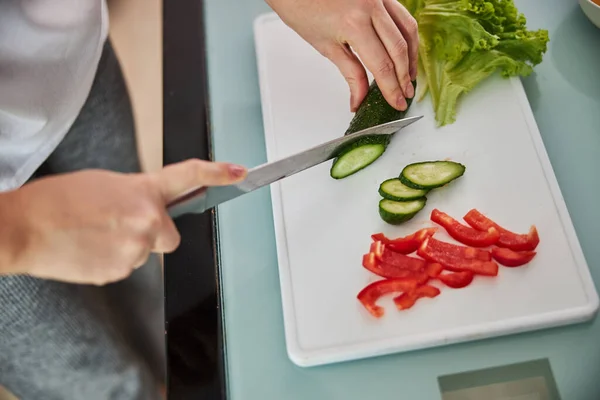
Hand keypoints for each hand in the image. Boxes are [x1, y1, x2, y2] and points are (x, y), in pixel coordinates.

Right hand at [2, 159, 246, 284]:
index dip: (218, 173)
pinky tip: (90, 249)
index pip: (188, 177)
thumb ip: (137, 195)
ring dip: (128, 246)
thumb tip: (147, 208)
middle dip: (154, 233)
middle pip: (170, 236)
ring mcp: (135, 250)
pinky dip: (112, 260)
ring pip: (144, 253)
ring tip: (96, 234)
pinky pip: (126, 267)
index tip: (238, 172)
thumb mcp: (106, 184)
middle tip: (123, 225)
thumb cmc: (58, 200)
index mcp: (143, 191)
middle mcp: (147, 221)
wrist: (26, 227)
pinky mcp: (119, 272)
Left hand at [266, 0, 418, 111]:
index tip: (397, 103)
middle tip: (405, 95)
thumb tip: (360, 98)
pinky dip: (406, 35)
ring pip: (407, 29)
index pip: (382, 65)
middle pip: (398, 49)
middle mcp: (371, 7)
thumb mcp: (326, 47)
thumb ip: (350, 74)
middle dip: (404, 77)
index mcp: (354, 24)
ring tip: (409, 76)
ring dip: (411, 56)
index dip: (391, 88)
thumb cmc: (302, 9)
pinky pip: (401, 14)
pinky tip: (405, 50)